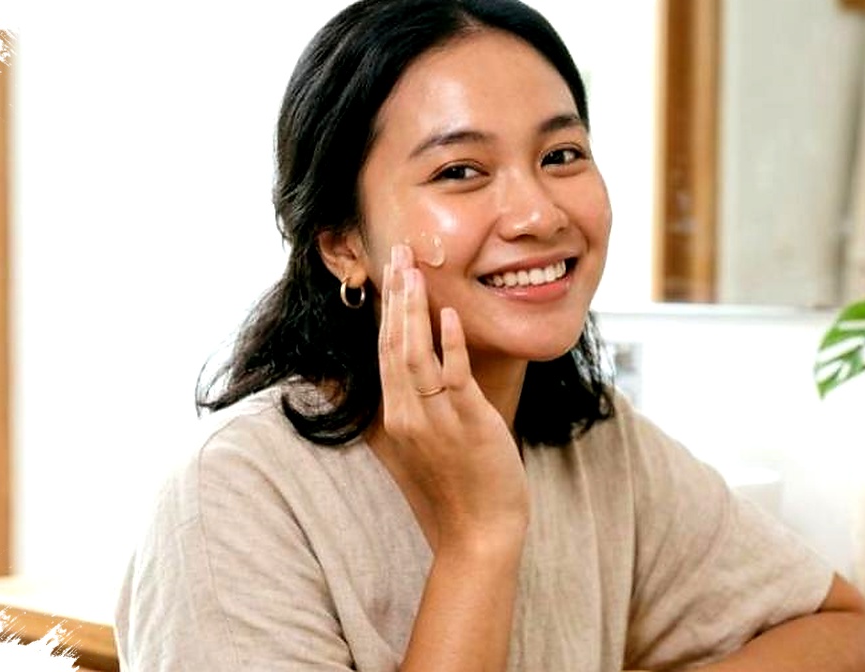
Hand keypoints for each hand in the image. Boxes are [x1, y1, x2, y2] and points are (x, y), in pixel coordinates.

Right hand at [377, 244, 529, 554]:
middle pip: (394, 343)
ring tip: (415, 270)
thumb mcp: (428, 442)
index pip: (386, 351)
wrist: (478, 532)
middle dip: (396, 295)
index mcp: (397, 416)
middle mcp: (407, 414)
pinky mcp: (466, 424)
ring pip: (415, 354)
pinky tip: (449, 314)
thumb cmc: (458, 487)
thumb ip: (420, 406)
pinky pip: (454, 377)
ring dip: (414, 309)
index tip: (391, 272)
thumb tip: (422, 372)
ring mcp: (435, 419)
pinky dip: (449, 344)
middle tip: (399, 252)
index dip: (388, 309)